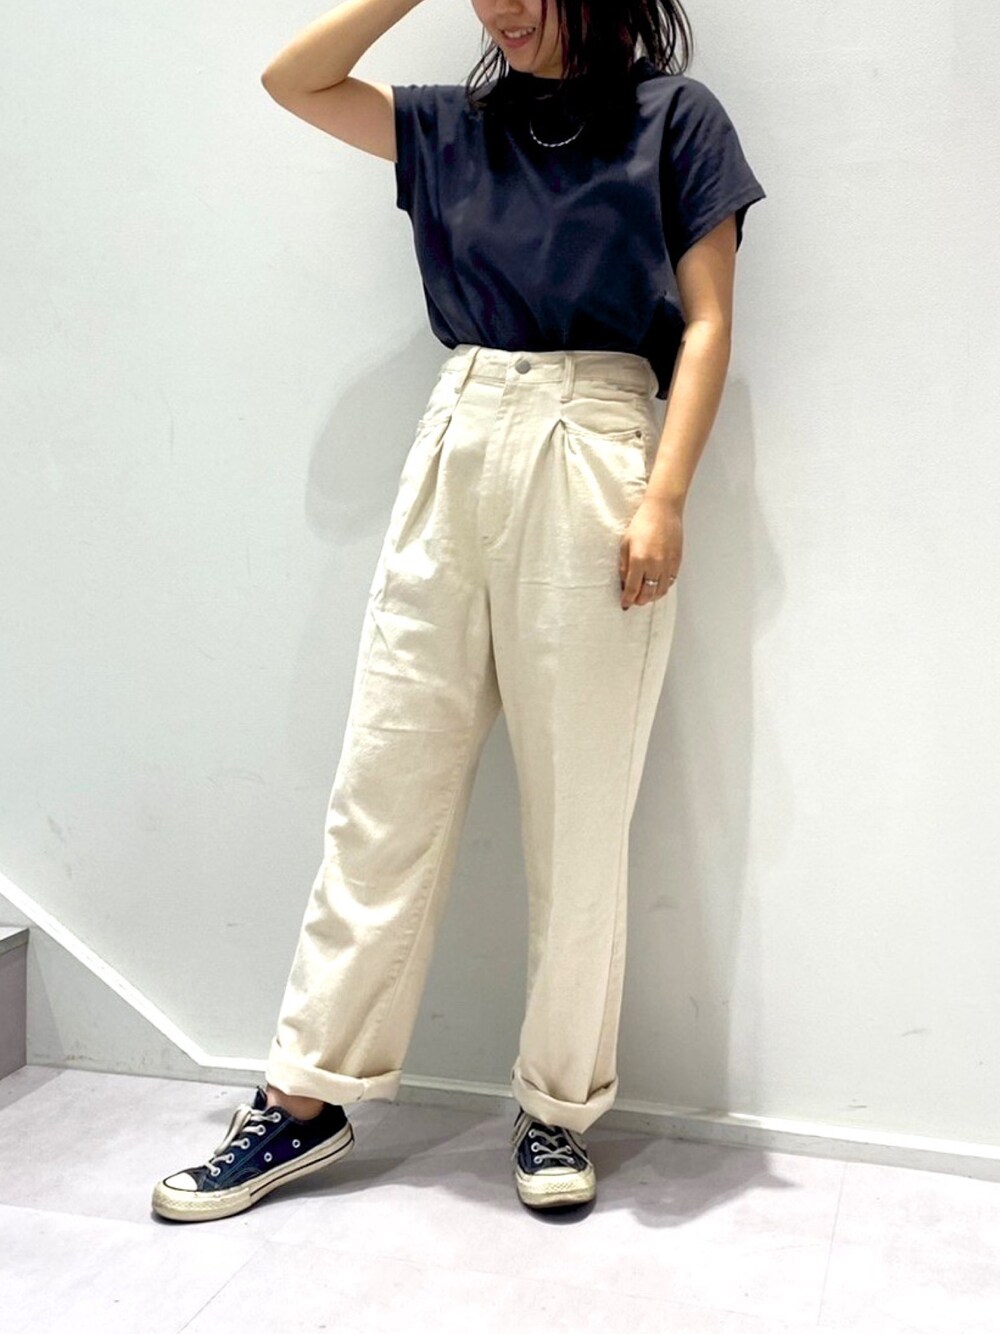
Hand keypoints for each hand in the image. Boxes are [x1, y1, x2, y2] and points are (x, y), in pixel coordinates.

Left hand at [619, 493, 682, 608]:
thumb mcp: (625, 543)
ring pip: (661, 591)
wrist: (663, 510)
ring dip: (651, 597)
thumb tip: (624, 582)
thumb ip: (624, 565)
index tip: (624, 605)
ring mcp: (668, 564)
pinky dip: (662, 588)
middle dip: (639, 600)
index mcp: (639, 560)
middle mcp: (655, 565)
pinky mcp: (677, 562)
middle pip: (647, 594)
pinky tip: (656, 586)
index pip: (632, 588)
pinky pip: (670, 582)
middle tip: (633, 600)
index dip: (627, 600)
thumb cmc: (643, 523)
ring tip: (645, 596)